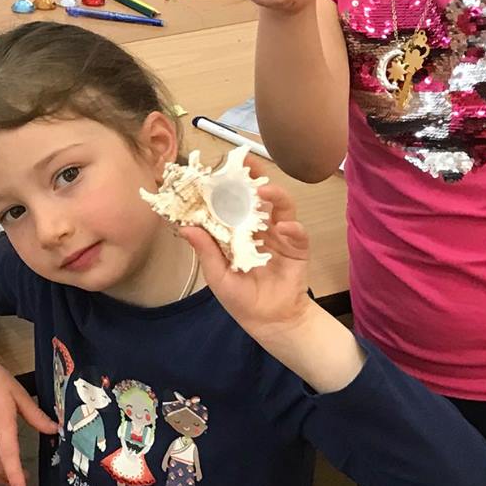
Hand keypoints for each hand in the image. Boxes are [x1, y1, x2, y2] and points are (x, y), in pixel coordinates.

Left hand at [178, 159, 314, 341]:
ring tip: (265, 191)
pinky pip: (298, 233)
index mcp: (237, 231)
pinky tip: (286, 227)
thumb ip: (206, 251)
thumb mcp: (218, 275)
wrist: (271, 321)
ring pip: (281, 207)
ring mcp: (280, 235)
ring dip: (275, 196)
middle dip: (253, 179)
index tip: (217, 168)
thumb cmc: (241, 299)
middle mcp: (259, 227)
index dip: (226, 186)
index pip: (231, 203)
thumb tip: (186, 228)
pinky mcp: (297, 247)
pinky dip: (294, 228)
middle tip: (246, 164)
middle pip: (258, 197)